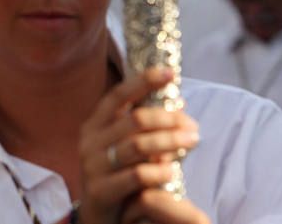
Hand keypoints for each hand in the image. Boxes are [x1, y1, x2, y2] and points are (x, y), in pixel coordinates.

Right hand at [77, 67, 200, 223]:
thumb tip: (179, 103)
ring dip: (170, 142)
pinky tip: (173, 171)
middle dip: (168, 119)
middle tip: (192, 125)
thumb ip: (143, 127)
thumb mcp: (123, 146)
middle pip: (134, 120)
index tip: (169, 72)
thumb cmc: (117, 175)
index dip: (143, 82)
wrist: (97, 216)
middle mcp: (90, 141)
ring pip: (138, 146)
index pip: (118, 96)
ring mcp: (93, 165)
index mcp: (95, 124)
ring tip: (191, 142)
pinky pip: (137, 176)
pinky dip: (159, 171)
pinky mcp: (100, 190)